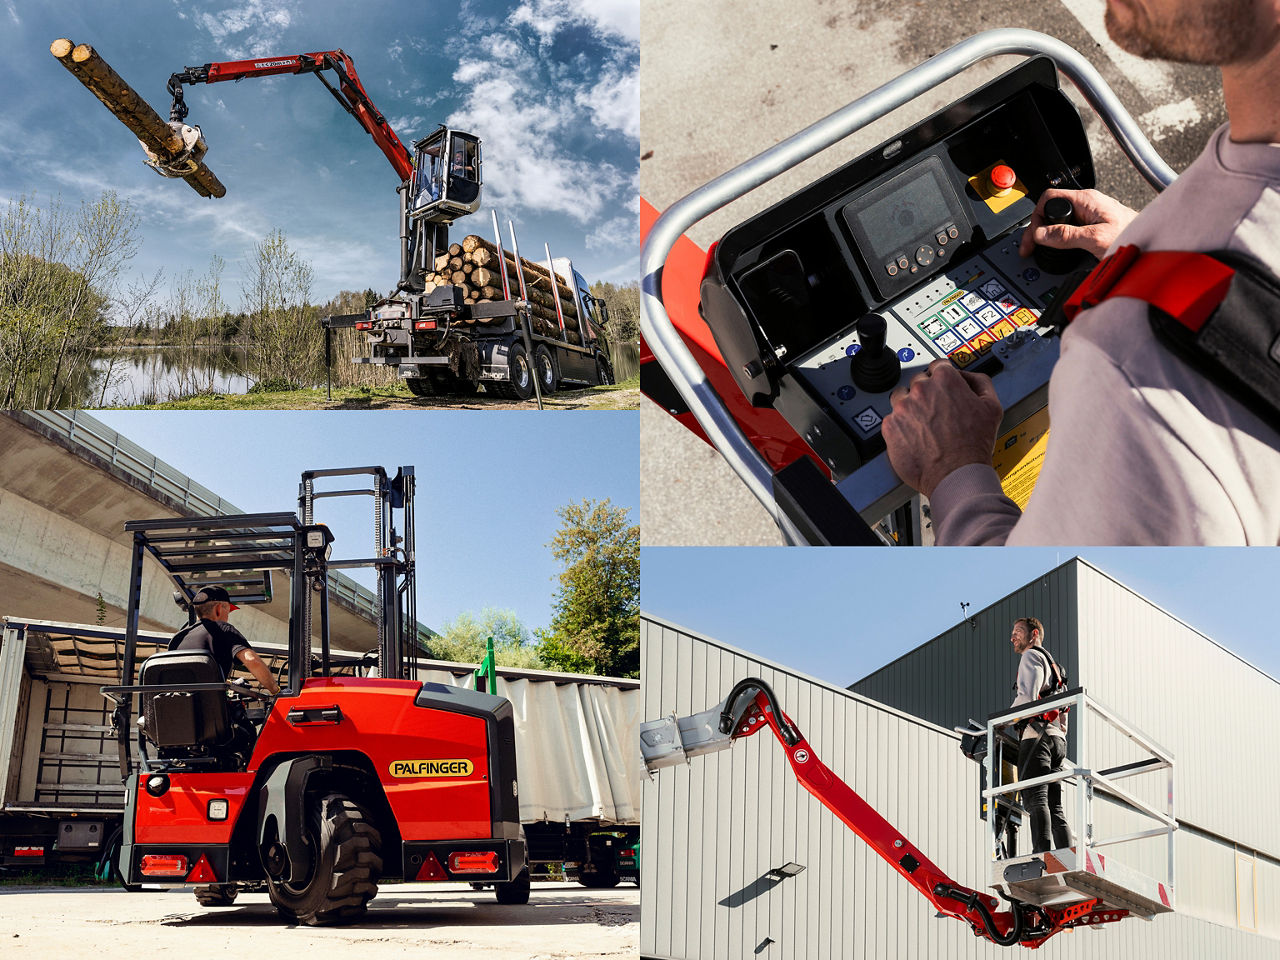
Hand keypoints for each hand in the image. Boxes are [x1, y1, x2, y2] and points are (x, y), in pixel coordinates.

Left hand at [881, 360, 1002, 497]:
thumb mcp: (992, 407)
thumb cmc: (974, 445)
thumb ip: (980, 382)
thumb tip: (968, 376)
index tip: (942, 389)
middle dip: (927, 395)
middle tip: (936, 413)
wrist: (957, 474)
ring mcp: (902, 408)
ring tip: (924, 426)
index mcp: (944, 379)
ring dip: (910, 408)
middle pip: (919, 383)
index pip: (938, 367)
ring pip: (901, 399)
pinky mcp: (890, 426)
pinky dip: (900, 427)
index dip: (942, 379)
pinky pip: (892, 420)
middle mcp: (920, 389)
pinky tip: (915, 437)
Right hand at [1017, 188, 1138, 260]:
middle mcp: (1087, 203)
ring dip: (1048, 235)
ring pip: (1059, 220)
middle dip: (1038, 228)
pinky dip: (1059, 238)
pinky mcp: (1093, 224)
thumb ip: (1066, 235)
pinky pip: (1069, 228)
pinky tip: (1059, 249)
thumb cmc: (1134, 238)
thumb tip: (1041, 234)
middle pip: (1052, 210)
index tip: (1032, 237)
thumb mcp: (1095, 239)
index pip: (1049, 198)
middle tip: (1031, 247)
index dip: (1036, 217)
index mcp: (1087, 200)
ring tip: (1042, 249)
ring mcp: (1090, 214)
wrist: (1154, 247)